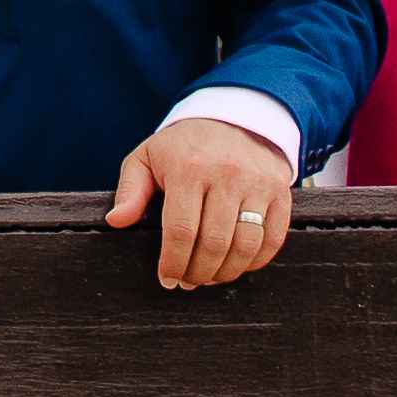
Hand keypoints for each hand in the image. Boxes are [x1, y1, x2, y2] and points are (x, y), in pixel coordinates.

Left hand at [106, 115, 298, 291]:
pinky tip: (237, 265)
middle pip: (214, 244)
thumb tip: (116, 222)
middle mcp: (227, 175)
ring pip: (245, 246)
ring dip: (226, 272)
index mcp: (188, 168)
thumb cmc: (185, 145)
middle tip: (188, 282)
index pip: (180, 231)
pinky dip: (255, 261)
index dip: (173, 263)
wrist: (235, 115)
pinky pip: (273, 239)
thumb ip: (130, 190)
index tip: (167, 279)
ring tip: (210, 276)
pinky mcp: (280, 191)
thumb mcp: (148, 157)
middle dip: (198, 273)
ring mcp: (258, 183)